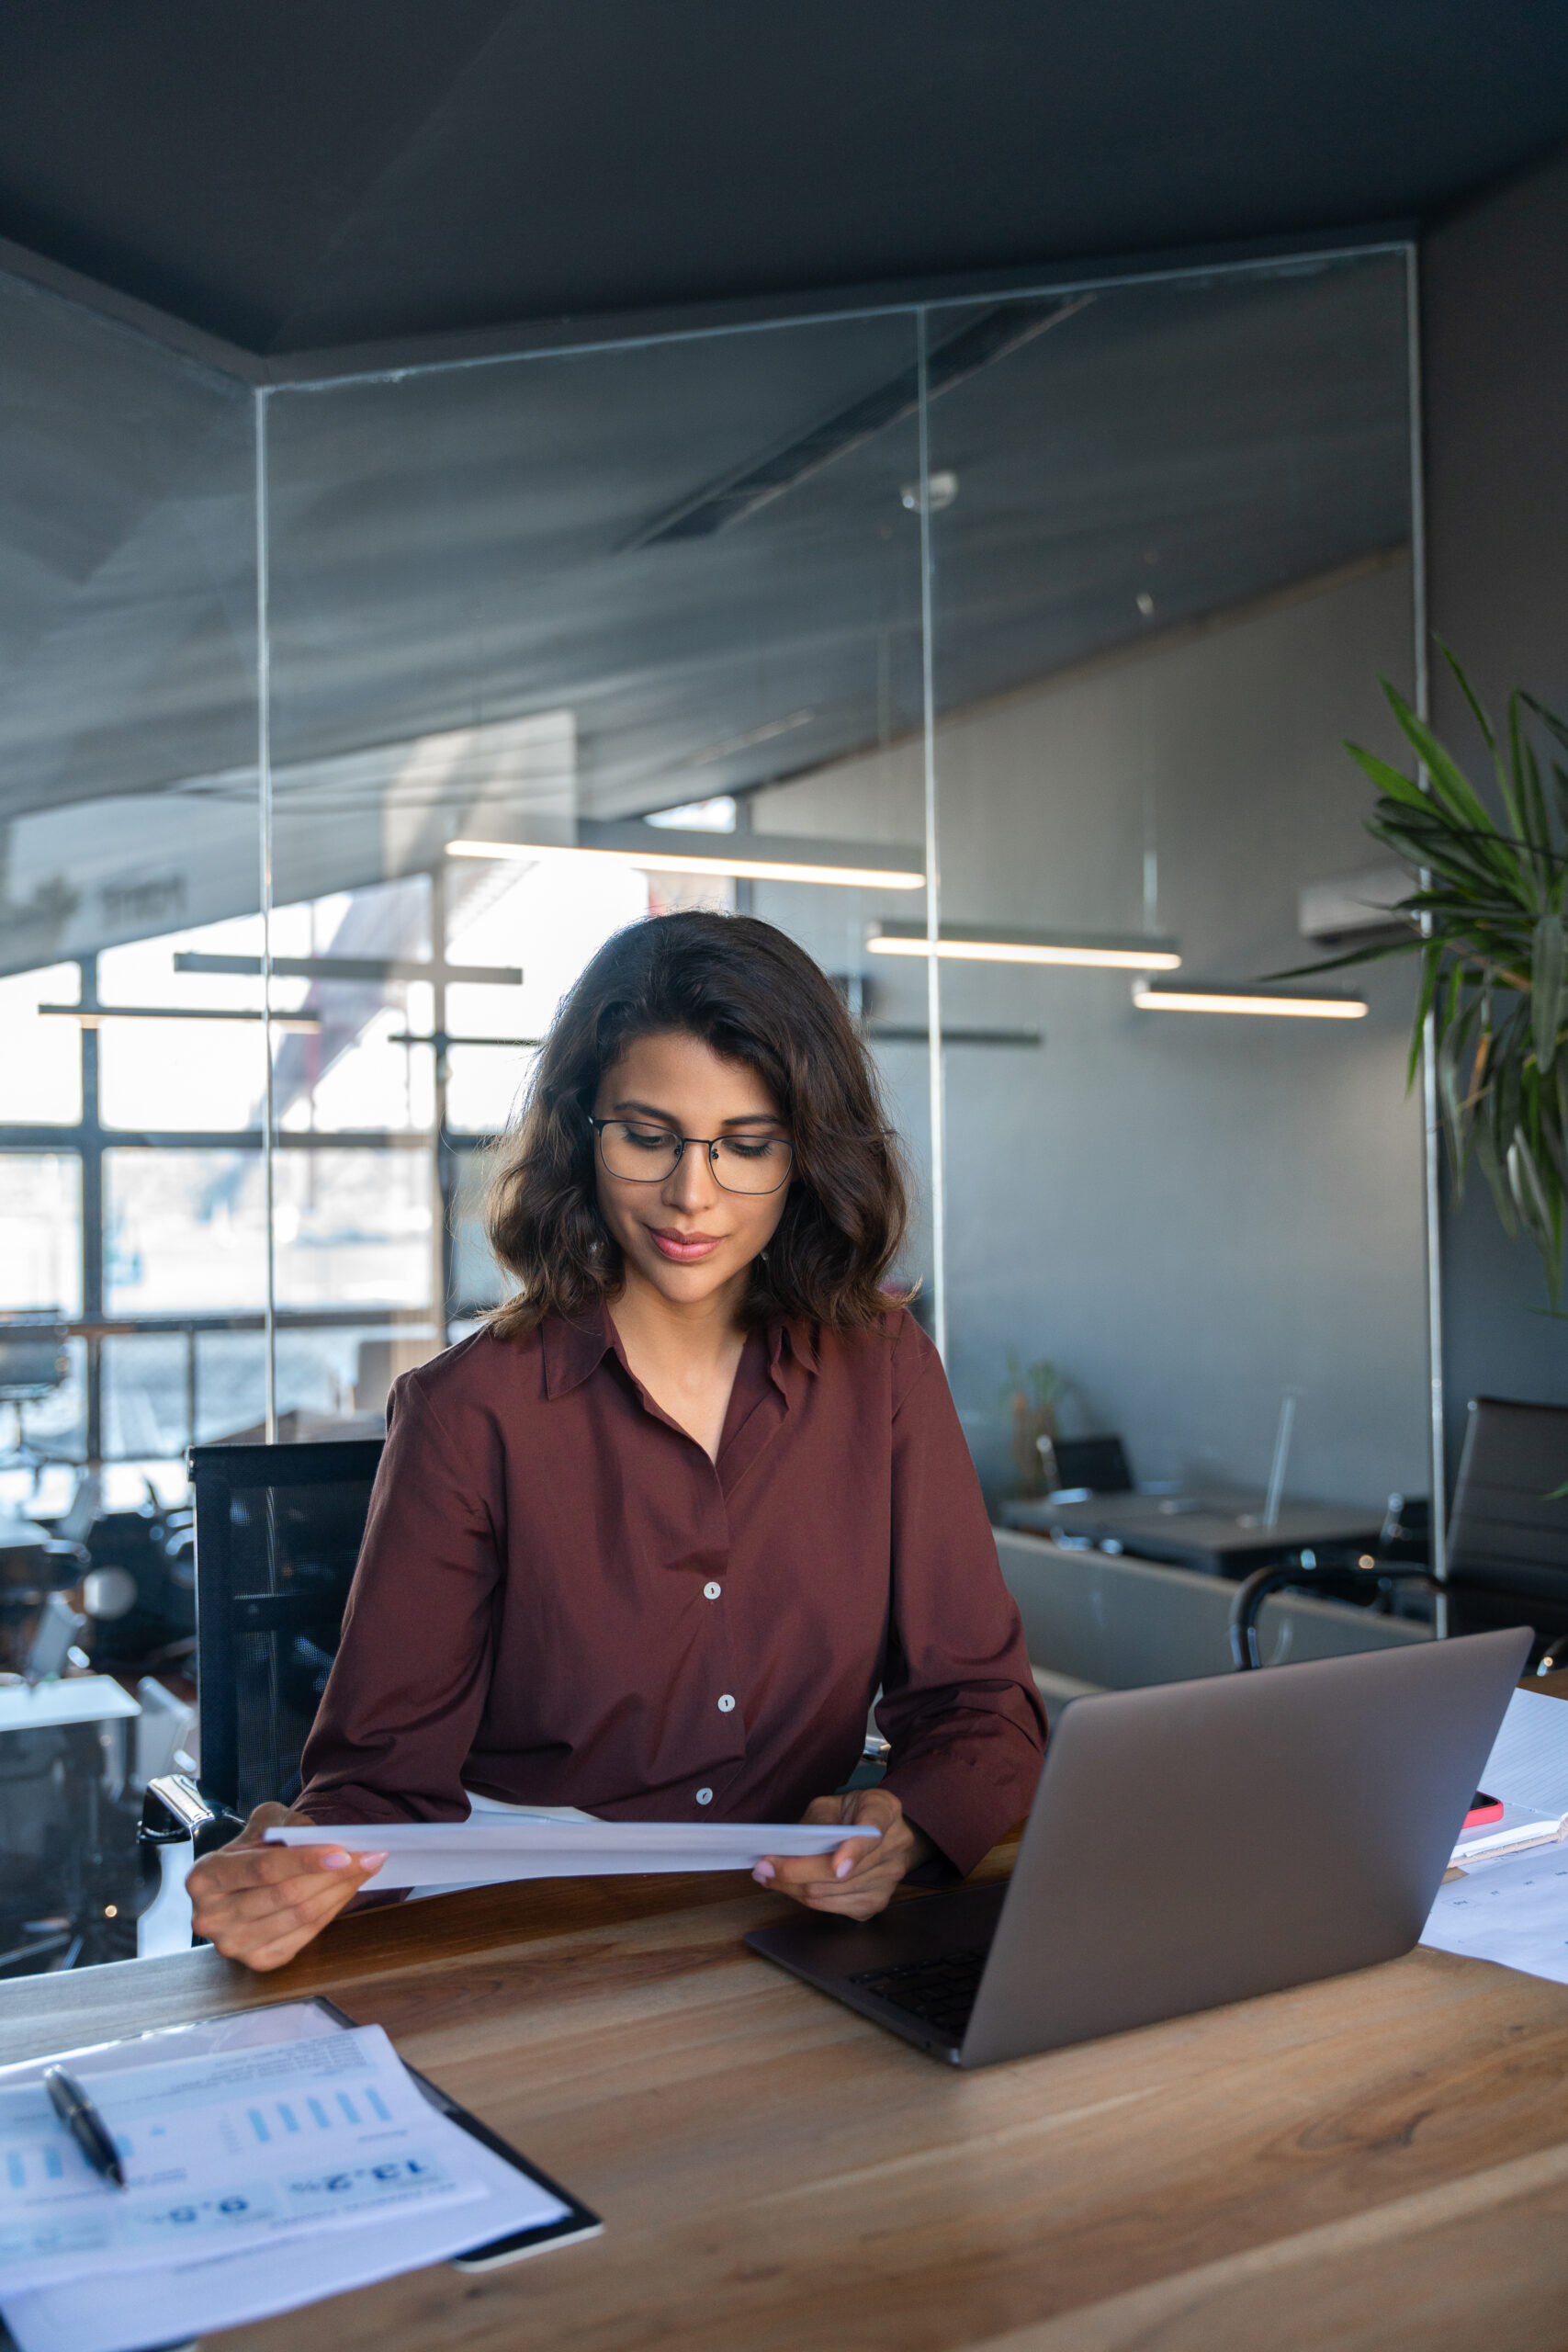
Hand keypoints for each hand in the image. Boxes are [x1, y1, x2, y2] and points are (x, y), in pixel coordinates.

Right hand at [185, 1801, 389, 1971]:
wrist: (238, 1883)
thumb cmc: (252, 1849)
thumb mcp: (263, 1823)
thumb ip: (288, 1826)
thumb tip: (325, 1839)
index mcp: (204, 1878)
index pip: (263, 1868)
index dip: (306, 1860)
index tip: (344, 1852)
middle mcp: (211, 1917)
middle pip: (286, 1895)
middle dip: (334, 1874)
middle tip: (368, 1857)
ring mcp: (233, 1945)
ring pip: (300, 1916)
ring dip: (340, 1892)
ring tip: (364, 1870)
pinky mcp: (257, 1961)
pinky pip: (305, 1936)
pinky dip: (331, 1911)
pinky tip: (346, 1891)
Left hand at [753, 1786, 931, 1920]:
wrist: (883, 1832)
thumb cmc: (851, 1814)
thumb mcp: (833, 1803)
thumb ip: (816, 1822)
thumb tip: (788, 1851)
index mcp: (885, 1811)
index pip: (872, 1831)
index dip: (854, 1850)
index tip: (836, 1866)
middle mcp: (894, 1847)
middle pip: (842, 1873)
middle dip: (796, 1872)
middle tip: (763, 1867)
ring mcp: (888, 1879)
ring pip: (831, 1894)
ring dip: (793, 1889)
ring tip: (768, 1876)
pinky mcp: (876, 1903)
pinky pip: (833, 1908)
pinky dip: (806, 1898)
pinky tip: (790, 1887)